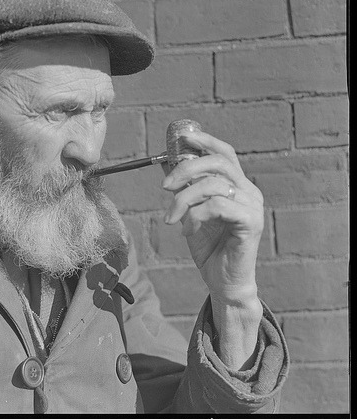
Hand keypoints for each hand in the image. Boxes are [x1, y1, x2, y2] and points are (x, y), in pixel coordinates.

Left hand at [161, 129, 263, 299]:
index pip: (225, 153)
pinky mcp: (251, 223)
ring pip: (213, 185)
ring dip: (184, 200)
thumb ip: (185, 189)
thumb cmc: (209, 246)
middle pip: (218, 162)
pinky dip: (195, 215)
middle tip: (165, 186)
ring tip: (172, 219)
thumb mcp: (190, 211)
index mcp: (237, 185)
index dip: (205, 140)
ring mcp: (253, 206)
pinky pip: (217, 206)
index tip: (183, 136)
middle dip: (186, 169)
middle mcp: (249, 192)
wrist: (222, 281)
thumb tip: (168, 164)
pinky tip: (188, 230)